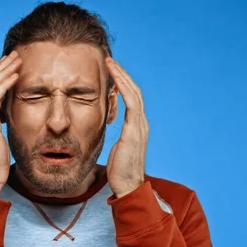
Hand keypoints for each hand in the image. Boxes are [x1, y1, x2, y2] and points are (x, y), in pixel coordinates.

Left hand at [105, 58, 148, 197]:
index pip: (131, 98)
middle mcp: (141, 124)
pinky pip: (131, 104)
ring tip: (110, 63)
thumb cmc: (119, 171)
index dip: (122, 83)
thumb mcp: (116, 148)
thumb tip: (105, 129)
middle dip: (122, 74)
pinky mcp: (135, 131)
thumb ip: (115, 136)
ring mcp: (140, 126)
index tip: (110, 71)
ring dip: (122, 77)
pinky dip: (124, 89)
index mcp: (136, 127)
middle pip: (134, 91)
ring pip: (134, 93)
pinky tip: (115, 80)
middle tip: (109, 60)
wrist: (128, 186)